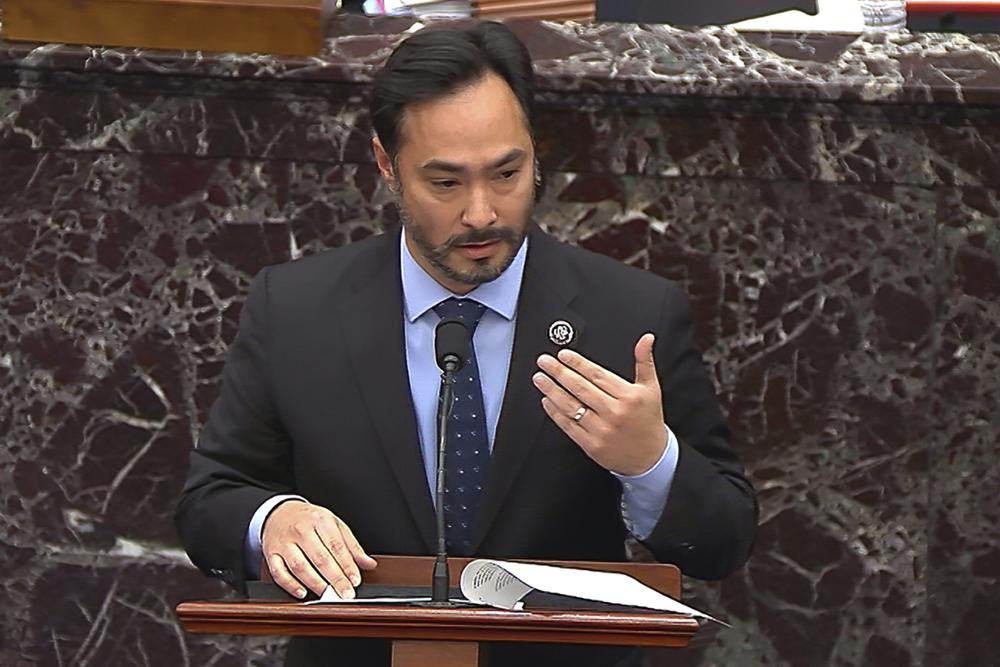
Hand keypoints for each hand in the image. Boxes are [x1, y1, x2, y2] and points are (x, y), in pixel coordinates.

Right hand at [261, 500, 377, 599]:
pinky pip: (279, 572)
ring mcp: (285, 543)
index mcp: (321, 520)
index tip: (355, 580)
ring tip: (327, 594)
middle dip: (335, 578)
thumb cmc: (309, 520)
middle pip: (320, 558)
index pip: (336, 546)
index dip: (347, 565)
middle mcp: (302, 530)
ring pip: (300, 566)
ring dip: (315, 583)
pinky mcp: (271, 553)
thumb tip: (368, 563)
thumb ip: (351, 545)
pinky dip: (290, 584)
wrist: (279, 512)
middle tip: (345, 593)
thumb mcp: (334, 524)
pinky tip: (302, 592)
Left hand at [532, 333, 666, 475]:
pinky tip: (547, 401)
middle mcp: (614, 413)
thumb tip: (646, 339)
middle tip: (544, 361)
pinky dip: (556, 413)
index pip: (597, 375)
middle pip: (581, 388)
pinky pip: (569, 426)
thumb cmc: (648, 421)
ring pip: (572, 406)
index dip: (578, 363)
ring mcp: (602, 430)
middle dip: (559, 372)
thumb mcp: (651, 388)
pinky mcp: (592, 445)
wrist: (651, 457)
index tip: (563, 354)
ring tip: (540, 378)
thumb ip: (644, 361)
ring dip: (552, 390)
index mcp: (628, 397)